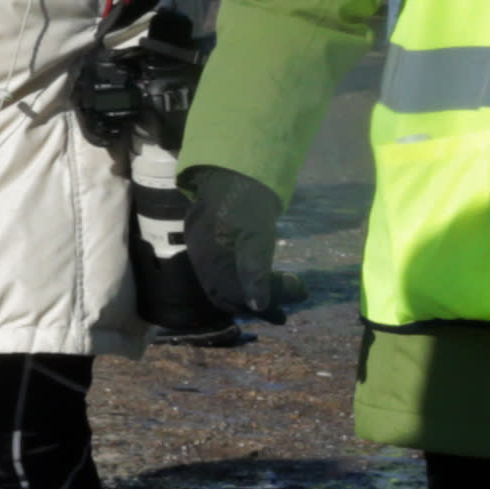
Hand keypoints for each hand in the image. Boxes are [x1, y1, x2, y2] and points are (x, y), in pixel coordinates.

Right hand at [181, 162, 289, 323]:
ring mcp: (204, 255)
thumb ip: (256, 270)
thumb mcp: (257, 236)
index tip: (284, 315)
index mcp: (212, 262)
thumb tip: (257, 305)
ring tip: (277, 294)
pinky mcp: (209, 248)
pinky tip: (260, 279)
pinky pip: (223, 274)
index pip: (233, 296)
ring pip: (225, 287)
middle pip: (227, 296)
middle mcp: (204, 262)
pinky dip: (244, 283)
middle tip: (285, 309)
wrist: (229, 174)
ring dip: (252, 295)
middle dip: (256, 305)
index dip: (258, 308)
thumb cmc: (245, 204)